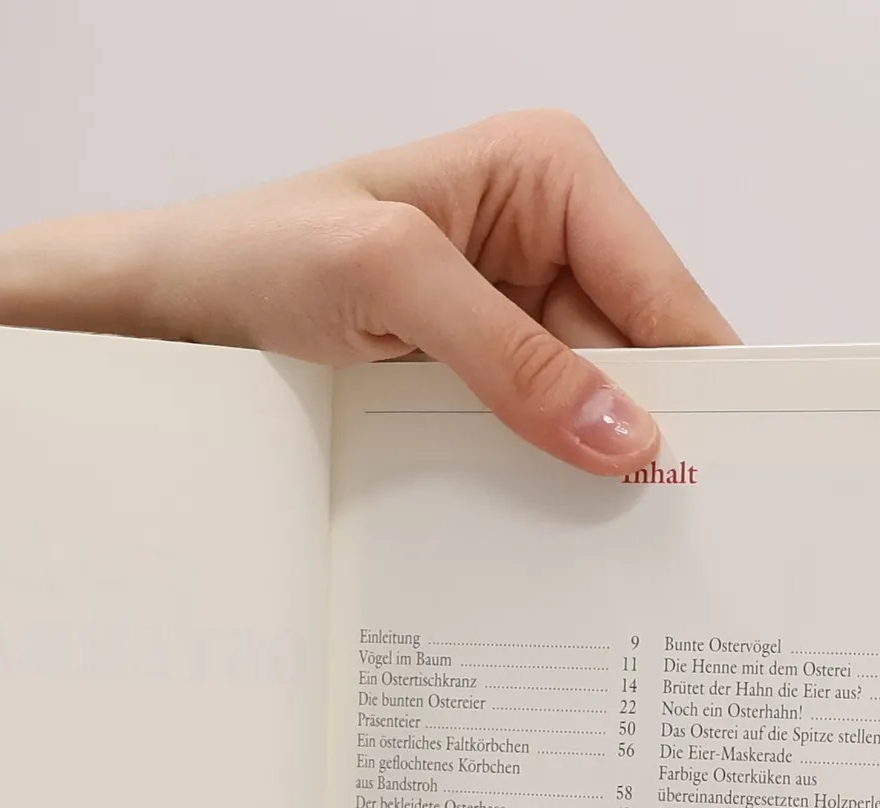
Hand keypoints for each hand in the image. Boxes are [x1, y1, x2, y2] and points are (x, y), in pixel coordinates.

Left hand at [0, 111, 733, 477]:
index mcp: (551, 174)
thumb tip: (633, 440)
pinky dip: (536, 488)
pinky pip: (530, 438)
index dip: (702, 393)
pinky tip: (539, 539)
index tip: (727, 487)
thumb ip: (516, 360)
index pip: (670, 296)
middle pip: (641, 362)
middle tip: (674, 549)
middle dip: (648, 445)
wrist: (152, 313)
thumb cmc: (248, 257)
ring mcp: (508, 315)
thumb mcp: (389, 287)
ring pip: (589, 413)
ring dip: (587, 480)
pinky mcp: (467, 376)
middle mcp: (545, 238)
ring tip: (608, 561)